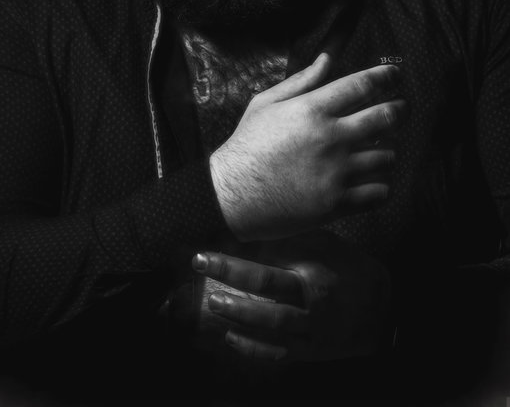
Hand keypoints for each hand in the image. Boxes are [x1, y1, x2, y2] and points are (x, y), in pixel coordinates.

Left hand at [192, 232, 390, 361]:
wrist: (382, 312)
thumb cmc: (350, 270)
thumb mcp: (329, 246)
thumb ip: (296, 241)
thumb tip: (258, 232)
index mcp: (316, 270)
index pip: (274, 256)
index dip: (244, 250)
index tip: (216, 242)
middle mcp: (312, 300)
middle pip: (267, 286)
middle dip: (231, 272)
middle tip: (201, 261)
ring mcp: (311, 329)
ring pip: (270, 323)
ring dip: (239, 312)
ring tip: (214, 301)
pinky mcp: (309, 351)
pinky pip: (277, 352)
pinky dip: (252, 348)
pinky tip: (230, 337)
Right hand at [210, 54, 405, 240]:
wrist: (230, 194)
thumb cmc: (246, 145)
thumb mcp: (266, 104)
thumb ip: (302, 81)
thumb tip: (328, 59)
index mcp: (312, 110)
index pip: (362, 85)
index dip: (386, 76)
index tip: (395, 76)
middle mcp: (329, 138)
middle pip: (385, 117)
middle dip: (400, 110)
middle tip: (402, 109)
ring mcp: (335, 172)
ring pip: (386, 157)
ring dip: (388, 150)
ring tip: (381, 149)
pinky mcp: (336, 204)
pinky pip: (379, 193)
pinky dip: (382, 186)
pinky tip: (374, 181)